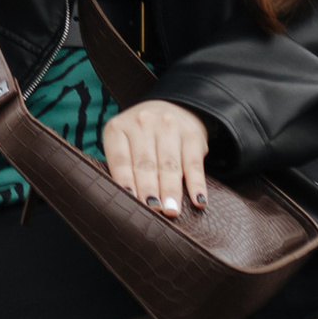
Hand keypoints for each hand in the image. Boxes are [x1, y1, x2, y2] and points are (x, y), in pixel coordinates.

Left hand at [100, 101, 212, 217]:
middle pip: (145, 163)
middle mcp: (142, 123)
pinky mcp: (192, 135)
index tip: (130, 199)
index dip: (125, 180)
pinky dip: (197, 184)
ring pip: (169, 164)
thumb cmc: (140, 138)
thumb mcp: (123, 143)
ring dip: (171, 190)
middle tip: (153, 210)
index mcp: (118, 128)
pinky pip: (194, 163)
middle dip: (149, 189)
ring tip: (171, 210)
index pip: (120, 159)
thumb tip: (126, 203)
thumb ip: (122, 168)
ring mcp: (168, 126)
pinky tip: (199, 201)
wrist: (171, 107)